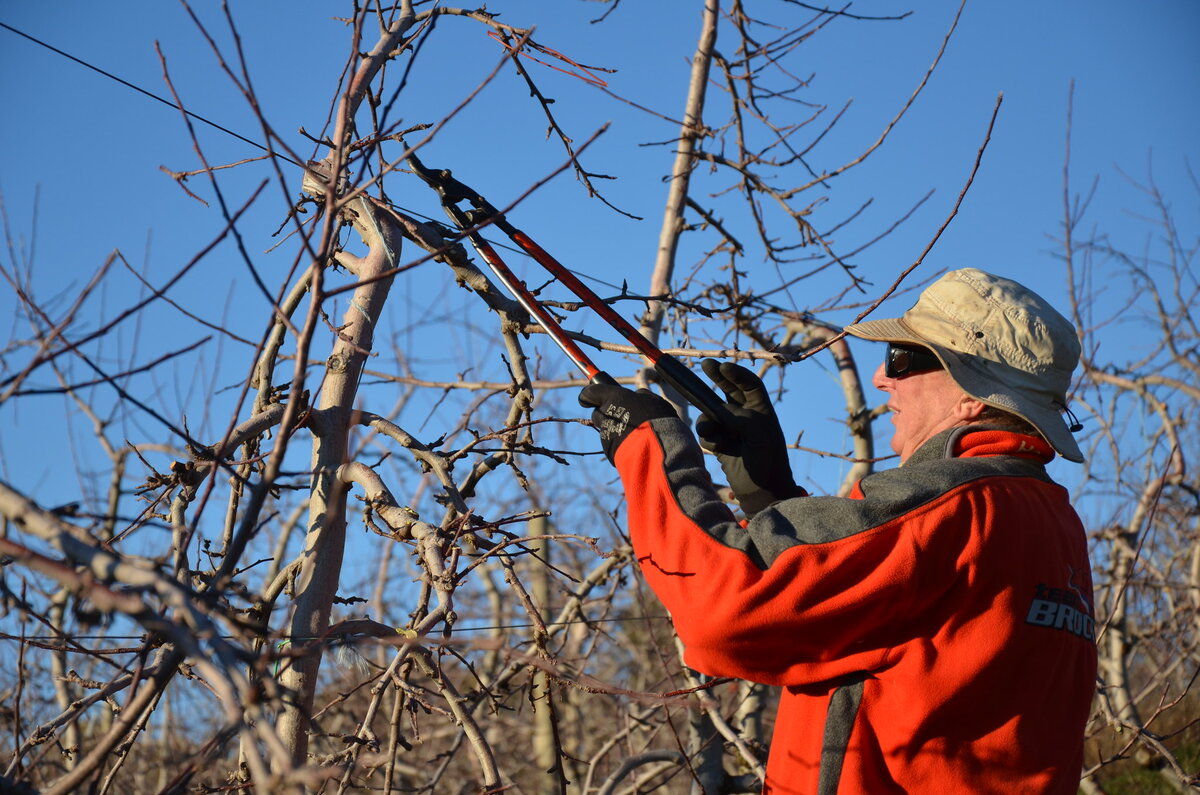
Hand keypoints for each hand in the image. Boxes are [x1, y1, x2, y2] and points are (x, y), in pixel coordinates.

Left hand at [579, 382, 677, 461]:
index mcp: (614, 398)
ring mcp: (606, 434)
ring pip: (606, 430)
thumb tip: (637, 395)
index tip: (588, 398)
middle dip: (606, 415)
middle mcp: (605, 415)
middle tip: (623, 417)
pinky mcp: (609, 451)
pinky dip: (621, 444)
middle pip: (597, 414)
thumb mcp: (654, 400)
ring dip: (616, 431)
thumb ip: (641, 396)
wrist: (656, 449)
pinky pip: (613, 445)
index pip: (590, 393)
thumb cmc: (657, 420)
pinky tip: (636, 446)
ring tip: (636, 435)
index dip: (589, 395)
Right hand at [695, 359, 803, 515]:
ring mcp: (732, 430)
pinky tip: (719, 449)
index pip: (749, 384)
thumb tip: (715, 410)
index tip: (723, 367)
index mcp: (762, 410)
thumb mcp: (758, 433)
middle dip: (717, 378)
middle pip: (729, 390)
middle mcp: (746, 416)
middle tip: (705, 365)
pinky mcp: (720, 444)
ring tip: (713, 433)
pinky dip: (709, 439)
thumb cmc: (768, 461)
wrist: (763, 492)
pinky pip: (706, 433)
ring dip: (708, 421)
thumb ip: (737, 416)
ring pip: (711, 413)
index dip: (736, 373)